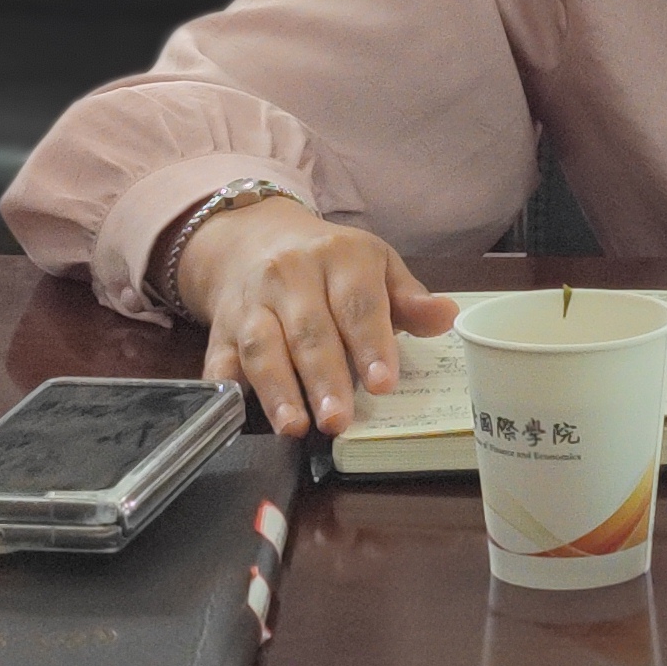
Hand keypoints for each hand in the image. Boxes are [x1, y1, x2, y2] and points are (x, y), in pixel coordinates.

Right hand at [172, 199, 456, 439]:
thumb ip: (408, 300)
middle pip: (308, 331)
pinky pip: (219, 359)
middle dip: (323, 378)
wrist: (252, 238)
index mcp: (340, 257)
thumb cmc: (330, 263)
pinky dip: (226, 386)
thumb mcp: (375, 266)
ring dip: (276, 390)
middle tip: (337, 421)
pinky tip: (238, 411)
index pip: (358, 303)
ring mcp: (250, 302)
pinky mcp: (220, 328)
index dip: (370, 344)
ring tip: (294, 427)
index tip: (382, 383)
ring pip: (261, 347)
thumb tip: (447, 317)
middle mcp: (290, 275)